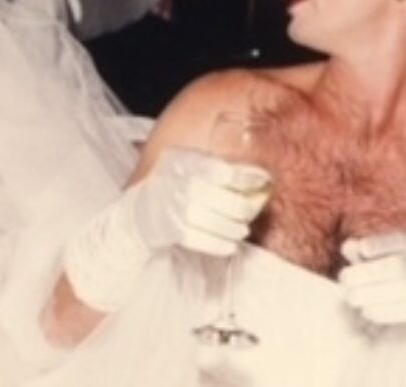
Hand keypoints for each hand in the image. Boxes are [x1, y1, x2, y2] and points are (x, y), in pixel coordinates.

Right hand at [128, 148, 269, 256]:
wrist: (142, 208)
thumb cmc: (174, 182)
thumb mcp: (189, 164)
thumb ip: (216, 166)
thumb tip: (258, 177)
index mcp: (183, 161)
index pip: (221, 170)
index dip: (246, 176)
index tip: (263, 179)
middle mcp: (176, 183)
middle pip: (218, 198)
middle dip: (241, 207)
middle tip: (251, 211)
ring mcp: (172, 208)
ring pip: (212, 221)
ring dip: (233, 228)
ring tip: (242, 229)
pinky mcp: (171, 230)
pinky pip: (201, 240)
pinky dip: (220, 244)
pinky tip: (231, 245)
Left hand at [337, 232, 405, 335]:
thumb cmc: (404, 274)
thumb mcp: (388, 257)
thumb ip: (366, 251)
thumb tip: (349, 247)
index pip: (401, 240)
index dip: (381, 244)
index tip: (362, 249)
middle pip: (400, 266)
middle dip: (368, 273)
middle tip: (345, 281)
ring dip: (373, 295)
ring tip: (353, 298)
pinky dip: (386, 312)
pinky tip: (368, 311)